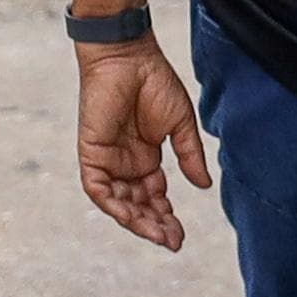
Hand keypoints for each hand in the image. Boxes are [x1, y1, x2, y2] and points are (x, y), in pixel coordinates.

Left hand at [77, 36, 209, 250]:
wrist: (128, 56)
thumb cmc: (154, 82)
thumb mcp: (181, 124)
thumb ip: (190, 156)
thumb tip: (204, 185)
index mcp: (146, 157)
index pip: (155, 197)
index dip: (167, 217)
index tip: (181, 236)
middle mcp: (125, 163)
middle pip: (138, 204)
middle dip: (154, 225)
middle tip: (173, 240)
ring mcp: (108, 160)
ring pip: (118, 202)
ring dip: (136, 220)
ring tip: (158, 234)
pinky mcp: (91, 153)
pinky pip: (98, 188)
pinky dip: (113, 205)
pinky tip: (131, 217)